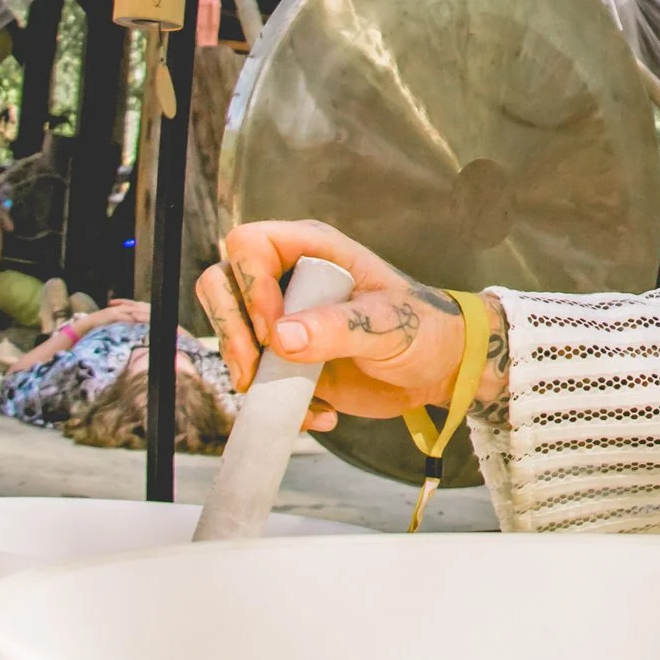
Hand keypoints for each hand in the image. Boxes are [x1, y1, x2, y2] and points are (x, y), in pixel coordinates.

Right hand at [198, 219, 501, 433]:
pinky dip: (274, 402)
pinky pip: (253, 377)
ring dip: (247, 371)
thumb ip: (339, 327)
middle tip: (255, 366)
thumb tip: (280, 337)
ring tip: (294, 399)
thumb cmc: (425, 327)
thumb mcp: (389, 325)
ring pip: (227, 332)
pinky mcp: (285, 360)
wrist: (440, 369)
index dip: (250, 284)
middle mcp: (288, 279)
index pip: (248, 245)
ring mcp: (281, 320)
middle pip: (219, 284)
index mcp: (313, 251)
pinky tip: (319, 415)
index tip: (274, 328)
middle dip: (230, 330)